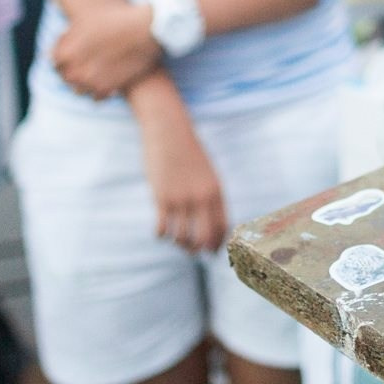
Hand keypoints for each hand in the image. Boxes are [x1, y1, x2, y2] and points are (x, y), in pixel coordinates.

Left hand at [53, 4, 162, 99]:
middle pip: (66, 77)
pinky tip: (109, 77)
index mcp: (65, 53)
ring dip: (85, 81)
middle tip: (90, 60)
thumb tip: (50, 53)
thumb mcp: (84, 21)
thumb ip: (65, 39)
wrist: (148, 29)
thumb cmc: (116, 19)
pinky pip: (95, 97)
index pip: (54, 62)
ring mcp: (91, 82)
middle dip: (73, 69)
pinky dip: (99, 90)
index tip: (77, 51)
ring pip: (78, 89)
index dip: (64, 55)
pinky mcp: (108, 89)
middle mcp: (75, 70)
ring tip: (99, 69)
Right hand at [137, 114, 227, 252]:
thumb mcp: (207, 172)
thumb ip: (209, 195)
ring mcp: (181, 198)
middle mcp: (201, 197)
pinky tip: (161, 230)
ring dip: (179, 243)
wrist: (169, 131)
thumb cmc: (188, 151)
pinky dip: (161, 235)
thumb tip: (208, 222)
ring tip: (176, 240)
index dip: (217, 243)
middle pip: (203, 237)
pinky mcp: (161, 197)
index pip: (222, 227)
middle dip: (198, 250)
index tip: (211, 250)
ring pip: (182, 237)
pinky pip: (162, 228)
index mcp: (216, 190)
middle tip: (192, 252)